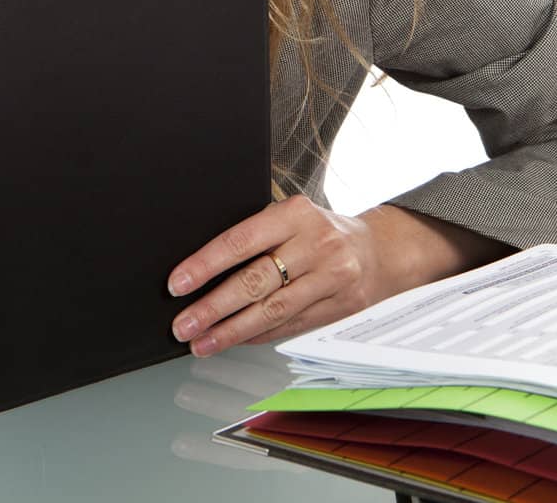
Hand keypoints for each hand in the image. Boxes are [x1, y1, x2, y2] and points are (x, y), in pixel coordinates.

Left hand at [164, 196, 406, 355]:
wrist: (378, 250)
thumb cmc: (320, 231)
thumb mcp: (291, 216)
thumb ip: (256, 235)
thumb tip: (203, 270)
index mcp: (295, 213)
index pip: (240, 241)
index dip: (205, 265)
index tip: (178, 284)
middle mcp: (315, 244)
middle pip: (254, 281)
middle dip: (212, 307)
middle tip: (183, 324)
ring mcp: (331, 278)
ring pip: (272, 311)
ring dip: (231, 331)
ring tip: (202, 342)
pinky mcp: (339, 307)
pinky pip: (290, 326)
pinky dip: (258, 336)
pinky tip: (235, 341)